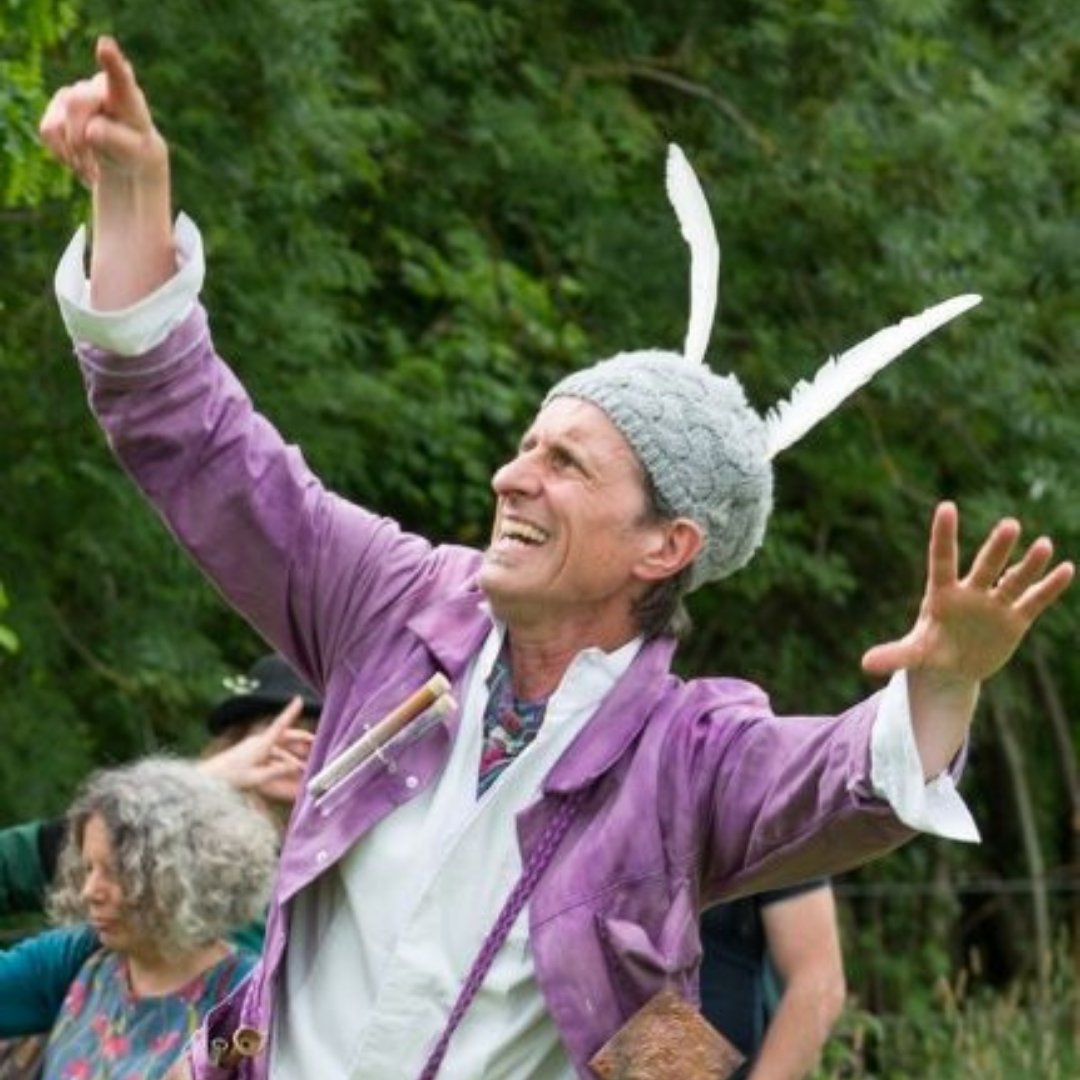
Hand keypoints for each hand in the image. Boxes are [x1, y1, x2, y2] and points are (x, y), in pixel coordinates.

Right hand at [39, 35, 165, 188]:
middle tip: (98, 173)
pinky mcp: (56, 109)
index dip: (111, 61)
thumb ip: (118, 141)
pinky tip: (80, 159)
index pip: (118, 76)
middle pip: (75, 103)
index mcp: (126, 94)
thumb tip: (91, 131)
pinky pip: (48, 131)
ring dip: (76, 154)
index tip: (106, 45)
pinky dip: (63, 154)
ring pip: (60, 123)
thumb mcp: (136, 154)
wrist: (125, 158)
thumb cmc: (136, 152)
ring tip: (95, 167)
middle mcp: (98, 86)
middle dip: (81, 140)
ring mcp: (74, 94)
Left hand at [200, 697, 314, 806]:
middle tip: (314, 740)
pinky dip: (283, 762)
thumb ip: (279, 771)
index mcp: (262, 743)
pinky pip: (272, 757)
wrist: (210, 779)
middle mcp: (260, 742)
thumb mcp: (258, 777)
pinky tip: (288, 770)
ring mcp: (255, 748)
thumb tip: (297, 766)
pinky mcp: (251, 756)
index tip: (299, 699)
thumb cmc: (232, 777)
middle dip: (300, 738)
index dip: (291, 712)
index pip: (280, 724)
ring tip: (305, 765)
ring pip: (279, 749)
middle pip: (284, 737)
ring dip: (293, 756)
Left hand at [862, 501, 1072, 683]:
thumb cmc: (930, 651)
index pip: (942, 559)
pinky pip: (1034, 600)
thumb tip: (865, 664)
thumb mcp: (914, 654)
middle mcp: (970, 592)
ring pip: (1014, 580)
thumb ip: (894, 655)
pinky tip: (1065, 569)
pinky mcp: (1015, 620)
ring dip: (1028, 564)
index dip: (944, 535)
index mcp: (941, 594)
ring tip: (1043, 544)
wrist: (953, 667)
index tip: (947, 506)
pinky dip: (1049, 587)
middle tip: (1010, 525)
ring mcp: (994, 604)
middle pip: (985, 566)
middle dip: (997, 548)